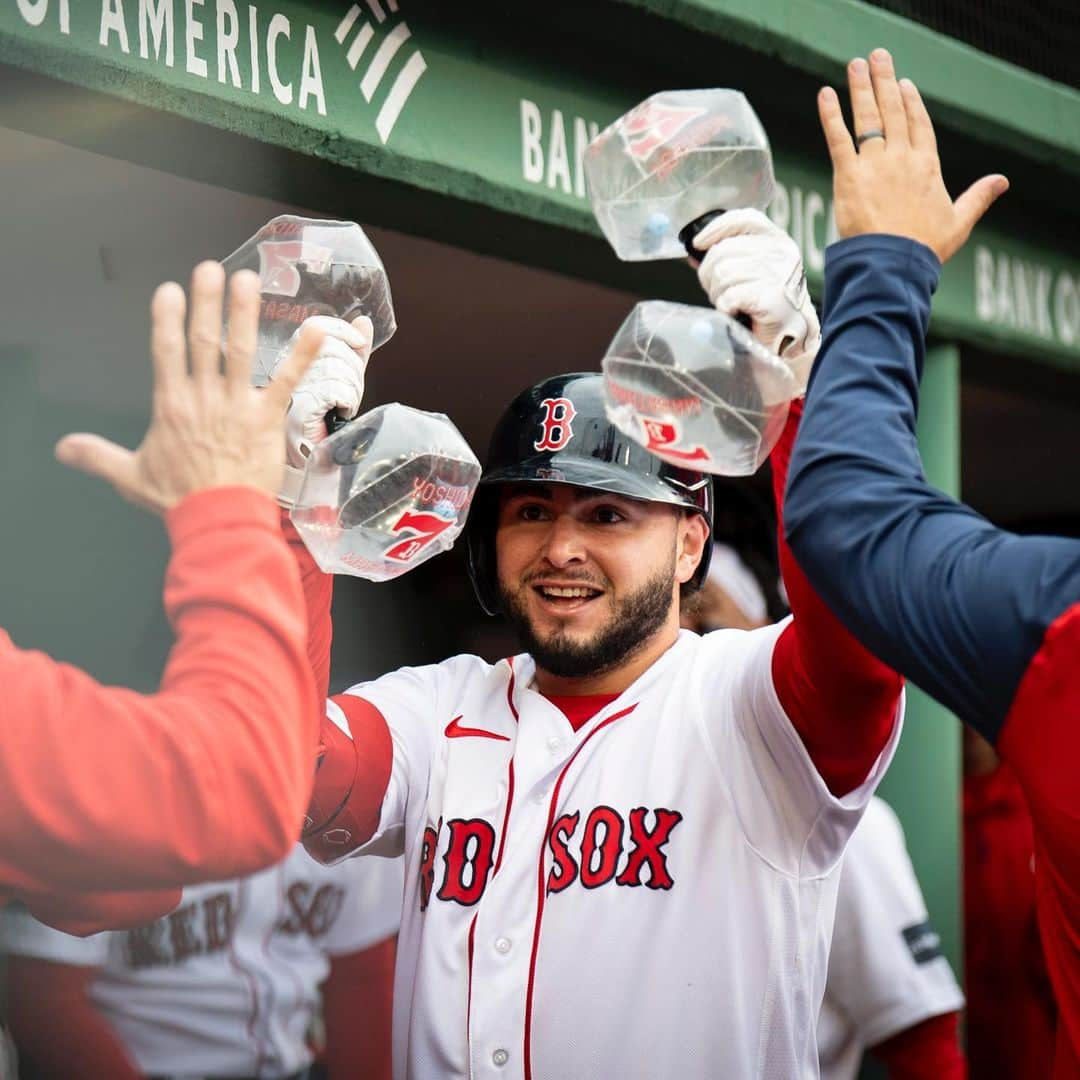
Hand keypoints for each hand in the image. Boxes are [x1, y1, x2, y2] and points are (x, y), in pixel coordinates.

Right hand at [55, 262, 324, 513]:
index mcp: (171, 404)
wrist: (217, 520)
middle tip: (210, 268)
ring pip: (240, 350)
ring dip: (245, 313)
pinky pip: (287, 381)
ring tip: (249, 280)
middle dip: (206, 302)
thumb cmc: (177, 498)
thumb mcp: (129, 475)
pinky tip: (317, 330)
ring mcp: (236, 404)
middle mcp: (203, 396)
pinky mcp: (266, 418)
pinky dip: (302, 355)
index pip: (166, 350)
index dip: (167, 318)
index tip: (170, 290)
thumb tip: (63, 447)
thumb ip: (97, 455)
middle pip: (203, 340)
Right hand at [284, 315, 373, 467]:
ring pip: (336, 368)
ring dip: (350, 390)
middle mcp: (284, 368)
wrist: (313, 454)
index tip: (359, 340)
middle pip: (331, 346)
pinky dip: (345, 402)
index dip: (342, 331)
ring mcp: (288, 387)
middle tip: (347, 390)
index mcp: (292, 357)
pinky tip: (337, 412)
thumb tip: (364, 321)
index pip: (316, 327)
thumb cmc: (323, 419)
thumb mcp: (342, 378)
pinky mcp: (296, 407)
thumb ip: (353, 350)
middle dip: (351, 369)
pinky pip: (335, 391)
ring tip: (339, 405)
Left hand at [693, 208, 820, 385]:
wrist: (792, 338)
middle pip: (723, 251)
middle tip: (718, 292)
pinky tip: (736, 313)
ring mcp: (778, 273)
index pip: (743, 219)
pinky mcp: (771, 297)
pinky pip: (729, 296)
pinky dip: (725, 307)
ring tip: (730, 305)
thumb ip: (730, 257)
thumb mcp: (752, 272)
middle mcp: (781, 252)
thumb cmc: (766, 305)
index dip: (716, 229)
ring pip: (723, 273)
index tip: (699, 244)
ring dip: (718, 294)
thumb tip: (695, 252)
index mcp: (777, 240)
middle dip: (710, 275)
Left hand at [819, 49, 1008, 262]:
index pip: (919, 125)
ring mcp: (875, 164)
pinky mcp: (848, 176)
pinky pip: (838, 139)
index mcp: (927, 166)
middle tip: (878, 58)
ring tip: (856, 64)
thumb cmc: (924, 249)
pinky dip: (830, 116)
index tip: (903, 84)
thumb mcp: (958, 222)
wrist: (894, 263)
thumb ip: (978, 198)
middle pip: (894, 112)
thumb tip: (1002, 182)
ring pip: (868, 118)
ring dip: (861, 88)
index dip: (910, 103)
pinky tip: (825, 94)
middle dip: (885, 82)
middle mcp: (902, 158)